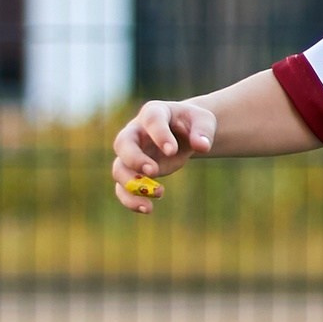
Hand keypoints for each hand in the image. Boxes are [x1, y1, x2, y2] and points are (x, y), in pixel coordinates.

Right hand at [111, 99, 215, 213]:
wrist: (184, 134)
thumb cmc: (192, 124)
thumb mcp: (204, 121)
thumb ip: (203, 131)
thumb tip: (202, 146)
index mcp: (154, 113)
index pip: (151, 121)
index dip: (159, 135)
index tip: (172, 150)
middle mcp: (136, 132)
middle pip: (122, 143)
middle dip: (135, 159)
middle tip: (153, 171)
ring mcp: (131, 153)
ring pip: (118, 168)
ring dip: (132, 184)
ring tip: (159, 193)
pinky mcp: (134, 172)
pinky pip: (123, 187)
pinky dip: (130, 199)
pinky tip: (148, 208)